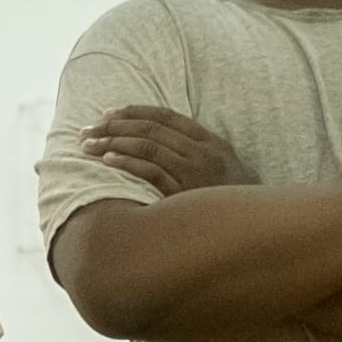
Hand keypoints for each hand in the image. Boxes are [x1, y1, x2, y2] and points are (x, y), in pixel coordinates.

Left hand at [85, 104, 243, 196]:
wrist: (254, 230)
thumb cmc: (230, 204)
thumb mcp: (221, 172)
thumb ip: (194, 155)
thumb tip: (155, 146)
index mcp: (210, 142)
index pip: (165, 116)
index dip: (133, 112)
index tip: (107, 114)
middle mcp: (202, 152)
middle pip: (150, 129)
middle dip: (113, 127)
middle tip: (87, 131)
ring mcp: (195, 171)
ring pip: (147, 146)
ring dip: (112, 143)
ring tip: (88, 145)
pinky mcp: (186, 193)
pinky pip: (152, 171)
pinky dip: (127, 162)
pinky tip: (107, 160)